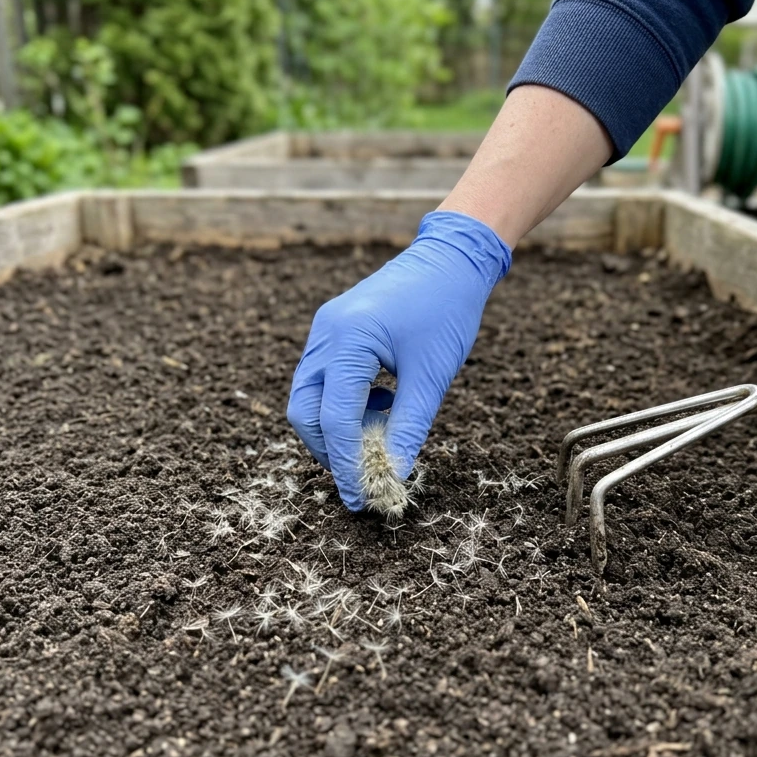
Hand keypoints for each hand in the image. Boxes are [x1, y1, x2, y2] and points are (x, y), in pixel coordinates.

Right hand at [287, 211, 511, 509]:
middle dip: (329, 450)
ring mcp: (325, 329)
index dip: (347, 463)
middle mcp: (327, 333)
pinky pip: (322, 378)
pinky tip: (381, 407)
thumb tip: (394, 475)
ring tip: (377, 441)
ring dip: (336, 428)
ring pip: (309, 396)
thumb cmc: (446, 310)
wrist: (451, 258)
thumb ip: (409, 427)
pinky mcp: (333, 329)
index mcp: (351, 340)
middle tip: (362, 478)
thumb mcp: (432, 376)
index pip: (336, 418)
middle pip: (306, 410)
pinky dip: (343, 404)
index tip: (361, 498)